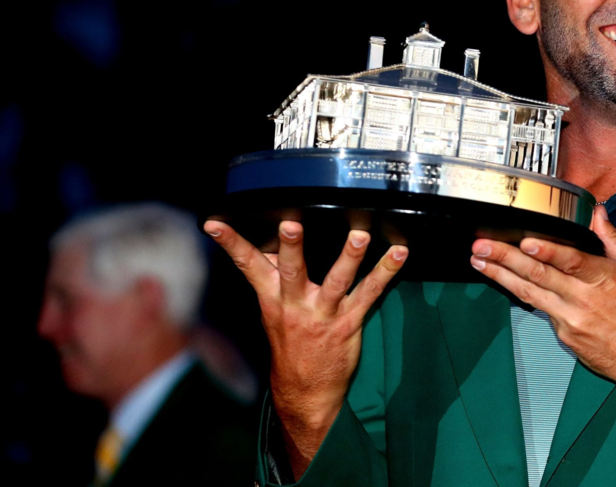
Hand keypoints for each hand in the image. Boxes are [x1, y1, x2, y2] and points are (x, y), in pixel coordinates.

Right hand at [204, 220, 405, 476]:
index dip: (231, 243)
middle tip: (290, 224)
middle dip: (290, 247)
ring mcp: (323, 314)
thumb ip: (273, 278)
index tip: (216, 223)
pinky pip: (370, 293)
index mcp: (272, 298)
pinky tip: (399, 253)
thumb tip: (268, 245)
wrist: (305, 392)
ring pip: (336, 281)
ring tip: (359, 236)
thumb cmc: (291, 345)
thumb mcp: (273, 312)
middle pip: (291, 271)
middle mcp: (295, 305)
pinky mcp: (349, 323)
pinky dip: (386, 272)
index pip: (247, 265)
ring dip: (349, 257)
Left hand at [469, 206, 615, 391]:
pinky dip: (523, 295)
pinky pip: (542, 311)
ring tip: (480, 262)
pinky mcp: (565, 336)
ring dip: (502, 277)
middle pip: (539, 276)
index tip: (525, 241)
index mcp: (606, 279)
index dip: (547, 251)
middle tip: (482, 247)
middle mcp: (584, 301)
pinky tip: (507, 283)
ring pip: (530, 295)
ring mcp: (571, 321)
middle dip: (506, 259)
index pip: (572, 263)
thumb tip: (599, 214)